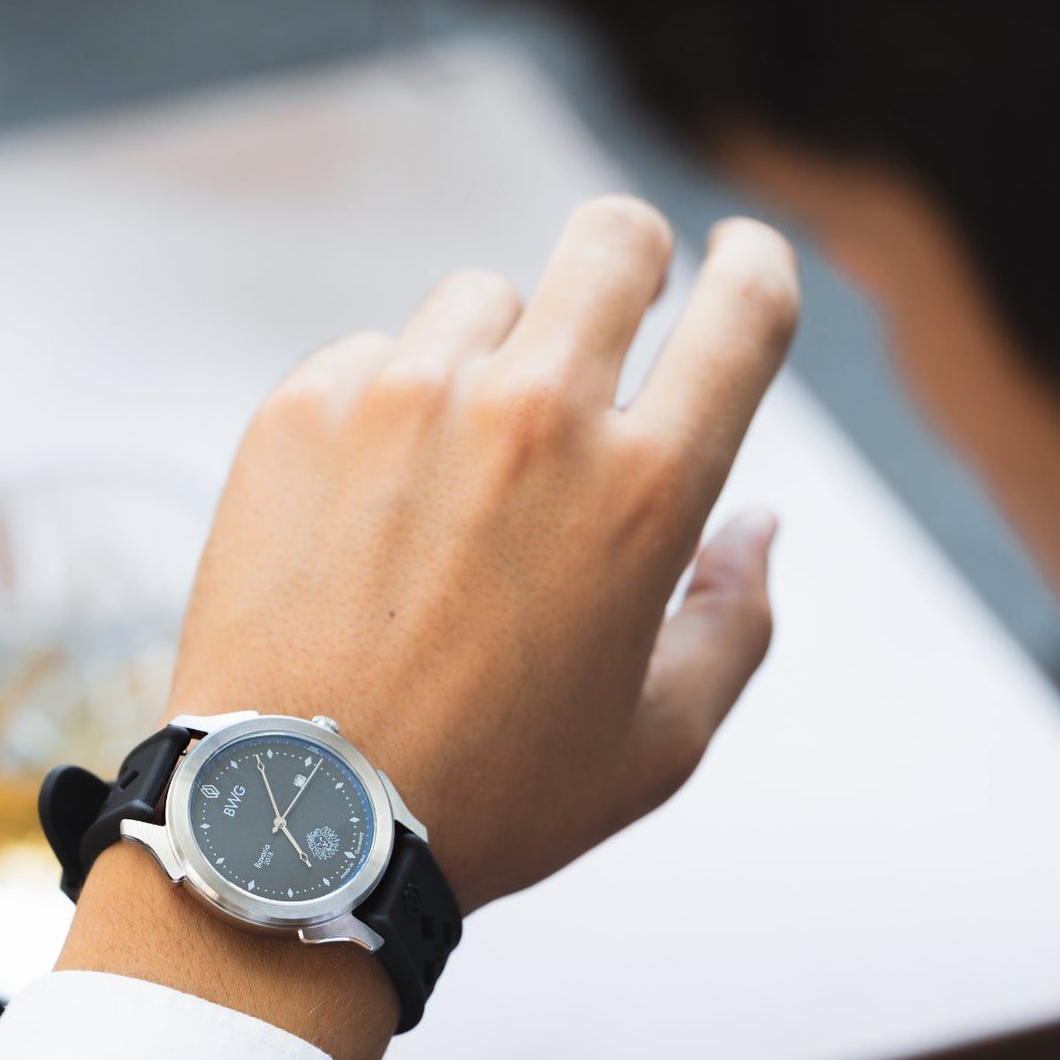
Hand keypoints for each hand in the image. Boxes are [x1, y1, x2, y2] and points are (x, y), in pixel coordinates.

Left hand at [166, 198, 793, 913]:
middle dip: (632, 262)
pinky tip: (371, 504)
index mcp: (645, 492)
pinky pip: (371, 353)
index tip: (735, 258)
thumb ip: (736, 620)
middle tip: (613, 315)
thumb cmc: (492, 797)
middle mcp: (533, 417)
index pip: (746, 309)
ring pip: (482, 298)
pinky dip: (387, 404)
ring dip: (496, 355)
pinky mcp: (303, 412)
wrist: (297, 820)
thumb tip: (762, 524)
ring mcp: (405, 400)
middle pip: (614, 239)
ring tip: (462, 465)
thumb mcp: (658, 744)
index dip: (756, 264)